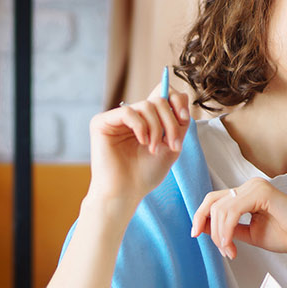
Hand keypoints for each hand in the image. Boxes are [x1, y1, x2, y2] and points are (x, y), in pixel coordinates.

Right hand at [86, 88, 190, 217]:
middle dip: (170, 122)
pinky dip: (140, 127)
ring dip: (157, 128)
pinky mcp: (102, 122)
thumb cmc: (145, 174)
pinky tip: (142, 142)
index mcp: (146, 120)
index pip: (163, 94)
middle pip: (158, 100)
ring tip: (154, 149)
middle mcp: (131, 116)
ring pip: (146, 105)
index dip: (177, 101)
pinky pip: (128, 112)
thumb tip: (181, 96)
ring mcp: (116, 118)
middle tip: (173, 145)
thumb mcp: (171, 146)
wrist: (126, 192)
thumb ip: (178, 123)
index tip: (184, 118)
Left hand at [190, 177, 286, 260]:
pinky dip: (227, 230)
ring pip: (220, 209)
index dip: (200, 216)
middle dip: (207, 227)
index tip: (195, 234)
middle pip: (212, 202)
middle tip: (221, 250)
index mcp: (246, 192)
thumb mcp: (249, 233)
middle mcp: (249, 185)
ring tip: (230, 251)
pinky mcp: (262, 193)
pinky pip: (232, 212)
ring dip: (220, 234)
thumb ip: (229, 229)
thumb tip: (202, 227)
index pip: (214, 200)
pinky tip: (231, 245)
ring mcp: (255, 186)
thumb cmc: (286, 235)